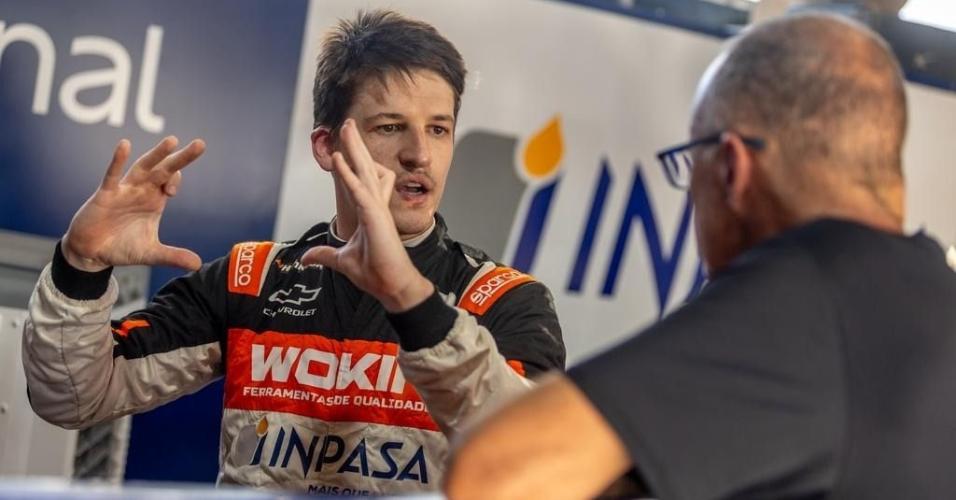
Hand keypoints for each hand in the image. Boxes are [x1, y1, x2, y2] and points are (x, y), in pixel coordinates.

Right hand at [61, 137, 205, 271]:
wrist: (91, 253)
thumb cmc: (121, 248)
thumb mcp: (151, 254)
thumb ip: (173, 256)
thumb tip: (198, 265)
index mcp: (154, 201)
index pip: (171, 181)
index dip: (176, 180)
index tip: (173, 192)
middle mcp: (142, 191)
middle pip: (164, 169)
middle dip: (181, 158)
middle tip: (201, 144)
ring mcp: (124, 191)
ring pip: (143, 167)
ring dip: (157, 154)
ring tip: (173, 140)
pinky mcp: (105, 196)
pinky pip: (112, 175)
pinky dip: (118, 160)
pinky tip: (125, 145)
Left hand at [300, 119, 432, 311]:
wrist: (393, 287)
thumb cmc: (376, 273)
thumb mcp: (342, 261)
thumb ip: (325, 255)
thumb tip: (306, 257)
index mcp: (371, 211)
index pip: (361, 180)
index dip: (353, 162)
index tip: (343, 146)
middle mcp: (375, 205)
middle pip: (365, 167)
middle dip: (356, 145)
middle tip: (348, 124)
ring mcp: (377, 209)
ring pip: (364, 171)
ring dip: (354, 148)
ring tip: (346, 128)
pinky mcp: (376, 217)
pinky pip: (359, 190)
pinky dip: (347, 174)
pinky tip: (337, 159)